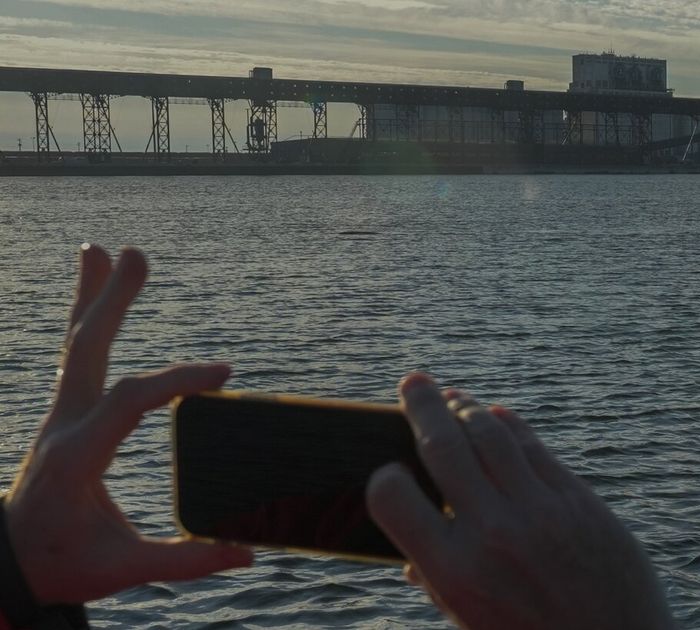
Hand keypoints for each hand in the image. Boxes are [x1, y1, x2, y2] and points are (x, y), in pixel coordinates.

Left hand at [4, 245, 252, 603]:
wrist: (9, 564)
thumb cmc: (64, 564)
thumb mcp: (123, 570)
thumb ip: (186, 560)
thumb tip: (249, 552)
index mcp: (79, 455)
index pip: (131, 400)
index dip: (177, 381)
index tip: (223, 372)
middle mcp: (64, 426)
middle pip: (87, 351)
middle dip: (110, 302)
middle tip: (134, 254)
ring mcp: (62, 417)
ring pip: (77, 347)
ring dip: (93, 298)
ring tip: (104, 250)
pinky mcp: (67, 418)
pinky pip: (79, 359)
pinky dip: (90, 322)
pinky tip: (98, 294)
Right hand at [366, 373, 674, 628]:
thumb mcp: (473, 624)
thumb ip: (442, 584)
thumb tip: (412, 556)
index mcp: (454, 572)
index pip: (392, 496)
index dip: (384, 477)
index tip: (389, 468)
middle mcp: (493, 533)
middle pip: (445, 445)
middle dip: (423, 406)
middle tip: (413, 382)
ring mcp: (541, 512)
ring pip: (493, 434)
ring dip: (467, 407)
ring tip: (454, 397)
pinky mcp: (579, 501)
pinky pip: (536, 448)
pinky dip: (512, 426)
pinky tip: (498, 417)